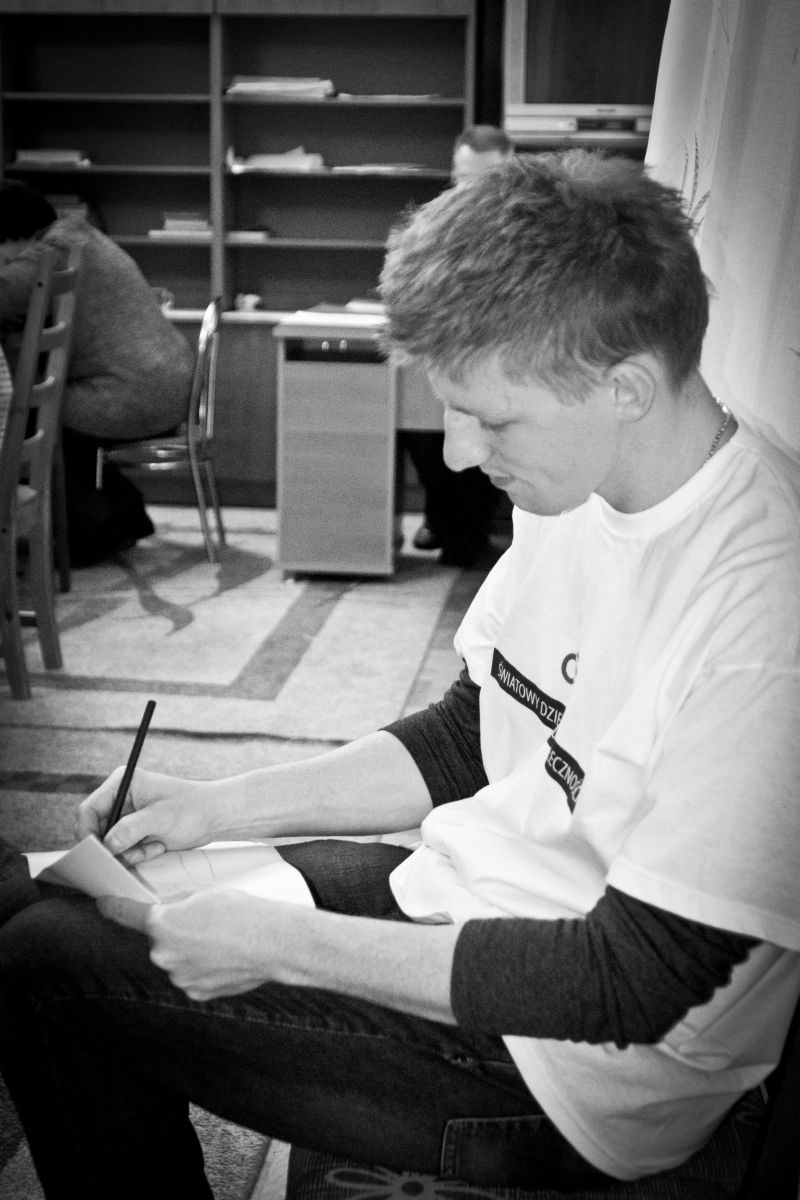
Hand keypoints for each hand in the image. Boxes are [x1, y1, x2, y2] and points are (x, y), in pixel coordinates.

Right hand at [78, 768, 218, 864]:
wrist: (215, 816)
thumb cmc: (193, 808)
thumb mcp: (161, 817)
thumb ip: (131, 829)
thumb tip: (107, 844)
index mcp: (122, 783)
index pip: (89, 809)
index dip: (87, 832)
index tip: (96, 852)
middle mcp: (121, 798)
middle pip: (95, 829)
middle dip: (112, 846)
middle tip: (131, 855)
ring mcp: (127, 816)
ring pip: (109, 843)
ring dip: (128, 852)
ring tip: (154, 846)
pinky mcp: (135, 831)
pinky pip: (123, 850)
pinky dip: (138, 854)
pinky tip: (158, 846)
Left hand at [98, 890, 276, 1000]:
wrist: (271, 941)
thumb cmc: (241, 912)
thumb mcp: (203, 894)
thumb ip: (177, 904)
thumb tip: (169, 909)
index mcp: (162, 923)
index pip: (126, 914)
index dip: (112, 906)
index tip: (104, 903)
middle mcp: (163, 953)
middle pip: (159, 939)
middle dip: (174, 931)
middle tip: (203, 923)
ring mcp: (178, 976)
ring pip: (176, 959)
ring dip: (190, 951)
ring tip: (220, 941)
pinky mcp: (195, 992)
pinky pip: (191, 976)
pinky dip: (202, 968)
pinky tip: (224, 958)